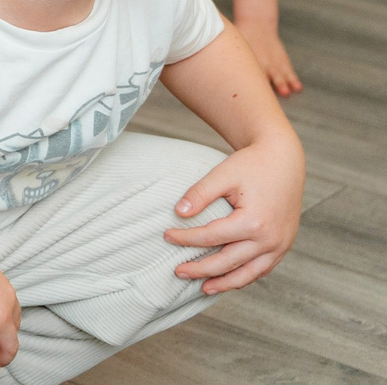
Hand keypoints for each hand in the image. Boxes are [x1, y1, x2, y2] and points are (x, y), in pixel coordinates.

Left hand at [167, 136, 303, 292]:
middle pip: (229, 262)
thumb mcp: (223, 174)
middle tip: (178, 272)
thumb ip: (200, 194)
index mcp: (254, 222)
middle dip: (201, 270)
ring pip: (249, 274)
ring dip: (226, 283)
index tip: (166, 236)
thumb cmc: (252, 166)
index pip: (211, 237)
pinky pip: (262, 268)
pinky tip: (228, 279)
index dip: (186, 239)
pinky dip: (244, 276)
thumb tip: (178, 213)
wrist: (284, 162)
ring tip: (204, 288)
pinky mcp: (283, 246)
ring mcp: (280, 246)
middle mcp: (270, 239)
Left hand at [232, 16, 302, 97]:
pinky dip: (293, 80)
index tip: (248, 100)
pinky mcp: (283, 62)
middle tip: (267, 94)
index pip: (247, 76)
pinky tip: (297, 88)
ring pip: (279, 75)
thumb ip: (227, 62)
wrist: (257, 25)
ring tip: (285, 92)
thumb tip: (211, 77)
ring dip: (282, 84)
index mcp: (247, 61)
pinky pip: (289, 72)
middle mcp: (262, 63)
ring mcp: (274, 63)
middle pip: (263, 77)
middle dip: (264, 85)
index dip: (247, 88)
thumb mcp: (232, 49)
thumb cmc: (240, 41)